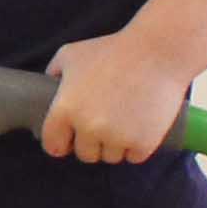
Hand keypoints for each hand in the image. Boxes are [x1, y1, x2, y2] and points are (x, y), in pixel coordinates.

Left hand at [39, 36, 190, 165]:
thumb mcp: (71, 54)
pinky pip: (134, 157)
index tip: (70, 138)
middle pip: (85, 154)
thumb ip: (54, 72)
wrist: (157, 51)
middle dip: (92, 142)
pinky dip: (137, 147)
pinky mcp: (143, 144)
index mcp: (65, 110)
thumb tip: (49, 85)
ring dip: (115, 145)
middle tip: (104, 123)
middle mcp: (88, 129)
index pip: (53, 146)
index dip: (61, 142)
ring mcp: (116, 138)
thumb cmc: (112, 50)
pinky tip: (140, 127)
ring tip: (124, 121)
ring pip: (110, 157)